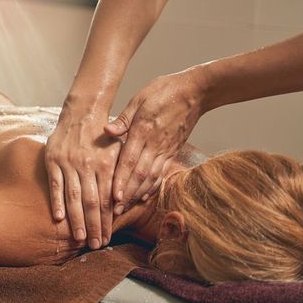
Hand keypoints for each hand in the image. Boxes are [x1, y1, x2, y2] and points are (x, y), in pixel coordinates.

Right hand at [45, 102, 120, 248]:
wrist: (81, 112)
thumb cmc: (102, 136)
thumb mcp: (118, 151)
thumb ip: (120, 175)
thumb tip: (123, 203)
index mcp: (106, 164)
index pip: (107, 199)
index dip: (107, 220)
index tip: (107, 238)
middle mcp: (88, 165)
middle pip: (91, 202)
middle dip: (94, 226)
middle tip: (95, 245)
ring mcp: (69, 163)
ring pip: (73, 196)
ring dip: (76, 219)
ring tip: (79, 238)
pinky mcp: (53, 160)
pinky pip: (55, 184)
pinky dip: (57, 202)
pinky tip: (58, 218)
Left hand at [106, 68, 206, 213]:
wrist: (195, 91)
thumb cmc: (164, 91)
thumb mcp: (139, 99)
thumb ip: (123, 118)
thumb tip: (106, 131)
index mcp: (143, 131)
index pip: (130, 161)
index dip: (122, 180)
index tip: (113, 196)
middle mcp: (155, 145)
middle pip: (140, 175)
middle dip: (127, 194)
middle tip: (114, 211)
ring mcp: (166, 150)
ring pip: (151, 178)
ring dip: (137, 195)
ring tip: (125, 208)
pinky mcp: (172, 152)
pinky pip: (161, 173)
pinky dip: (152, 187)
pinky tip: (143, 197)